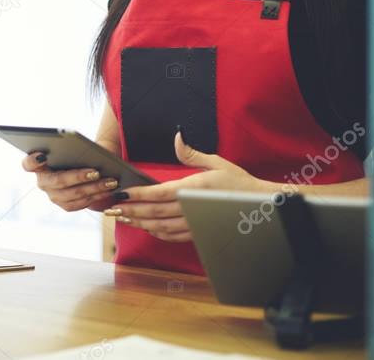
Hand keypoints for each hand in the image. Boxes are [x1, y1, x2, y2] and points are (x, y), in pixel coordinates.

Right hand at [22, 152, 120, 211]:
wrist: (83, 166)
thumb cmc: (77, 153)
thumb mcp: (74, 148)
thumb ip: (74, 149)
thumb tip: (88, 152)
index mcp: (38, 164)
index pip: (28, 164)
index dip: (33, 161)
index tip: (43, 155)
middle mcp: (42, 182)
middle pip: (57, 181)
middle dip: (78, 177)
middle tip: (95, 172)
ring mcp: (53, 195)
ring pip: (72, 195)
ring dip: (94, 188)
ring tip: (111, 181)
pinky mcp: (65, 205)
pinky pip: (80, 204)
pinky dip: (96, 196)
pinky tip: (109, 190)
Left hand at [105, 133, 270, 241]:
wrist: (261, 206)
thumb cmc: (239, 183)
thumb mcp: (217, 162)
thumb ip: (192, 153)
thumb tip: (177, 138)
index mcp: (194, 188)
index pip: (158, 193)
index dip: (136, 195)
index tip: (120, 193)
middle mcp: (192, 208)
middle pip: (154, 212)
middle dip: (130, 210)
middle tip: (112, 209)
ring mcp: (194, 223)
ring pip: (160, 226)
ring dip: (140, 222)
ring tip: (123, 218)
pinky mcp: (198, 233)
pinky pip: (173, 236)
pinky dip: (156, 232)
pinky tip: (146, 227)